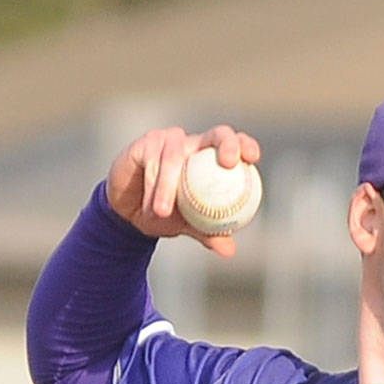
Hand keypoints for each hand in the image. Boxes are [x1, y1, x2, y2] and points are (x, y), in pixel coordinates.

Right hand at [105, 124, 261, 257]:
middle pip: (217, 134)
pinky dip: (152, 187)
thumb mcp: (189, 226)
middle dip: (227, 143)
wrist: (130, 213)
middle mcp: (193, 144)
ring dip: (169, 186)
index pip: (234, 145)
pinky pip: (151, 162)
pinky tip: (150, 207)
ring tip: (163, 213)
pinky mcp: (144, 144)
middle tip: (229, 163)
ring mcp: (168, 140)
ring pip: (175, 156)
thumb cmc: (166, 214)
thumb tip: (229, 250)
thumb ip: (209, 233)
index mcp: (210, 158)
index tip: (253, 158)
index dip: (245, 145)